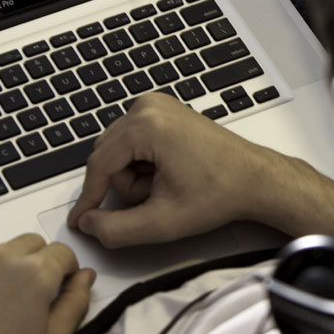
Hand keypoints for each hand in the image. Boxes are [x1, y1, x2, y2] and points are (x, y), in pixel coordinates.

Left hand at [0, 234, 94, 333]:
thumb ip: (76, 300)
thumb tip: (85, 276)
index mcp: (35, 272)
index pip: (63, 251)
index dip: (66, 269)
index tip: (60, 283)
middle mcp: (3, 257)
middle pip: (33, 243)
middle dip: (39, 262)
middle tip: (31, 293)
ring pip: (2, 250)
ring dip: (7, 266)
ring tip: (1, 301)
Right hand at [67, 93, 333, 246]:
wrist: (254, 179)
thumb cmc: (220, 192)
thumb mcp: (163, 221)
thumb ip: (117, 229)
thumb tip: (88, 224)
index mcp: (146, 125)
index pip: (99, 164)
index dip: (88, 197)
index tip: (79, 219)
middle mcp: (148, 106)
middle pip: (107, 155)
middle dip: (125, 185)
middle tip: (157, 198)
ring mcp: (156, 104)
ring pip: (119, 150)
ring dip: (134, 175)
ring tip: (166, 185)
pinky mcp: (163, 110)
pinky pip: (133, 141)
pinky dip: (143, 162)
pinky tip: (169, 172)